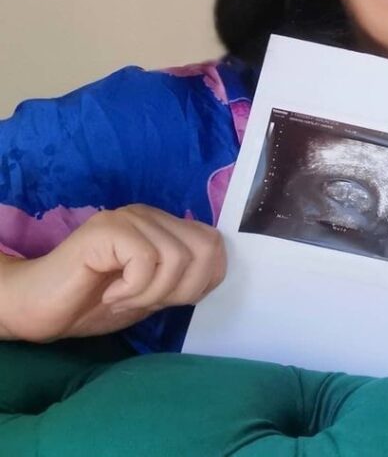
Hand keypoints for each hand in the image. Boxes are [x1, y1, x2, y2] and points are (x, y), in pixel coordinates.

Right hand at [0, 205, 225, 341]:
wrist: (35, 309)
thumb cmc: (92, 303)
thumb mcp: (152, 294)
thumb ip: (182, 279)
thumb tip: (216, 273)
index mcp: (165, 226)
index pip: (215, 244)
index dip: (203, 280)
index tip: (168, 301)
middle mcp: (150, 215)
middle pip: (205, 249)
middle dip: (182, 290)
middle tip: (144, 302)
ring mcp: (129, 218)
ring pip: (178, 257)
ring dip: (152, 293)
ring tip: (122, 298)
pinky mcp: (108, 229)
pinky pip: (146, 260)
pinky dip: (133, 289)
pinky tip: (109, 294)